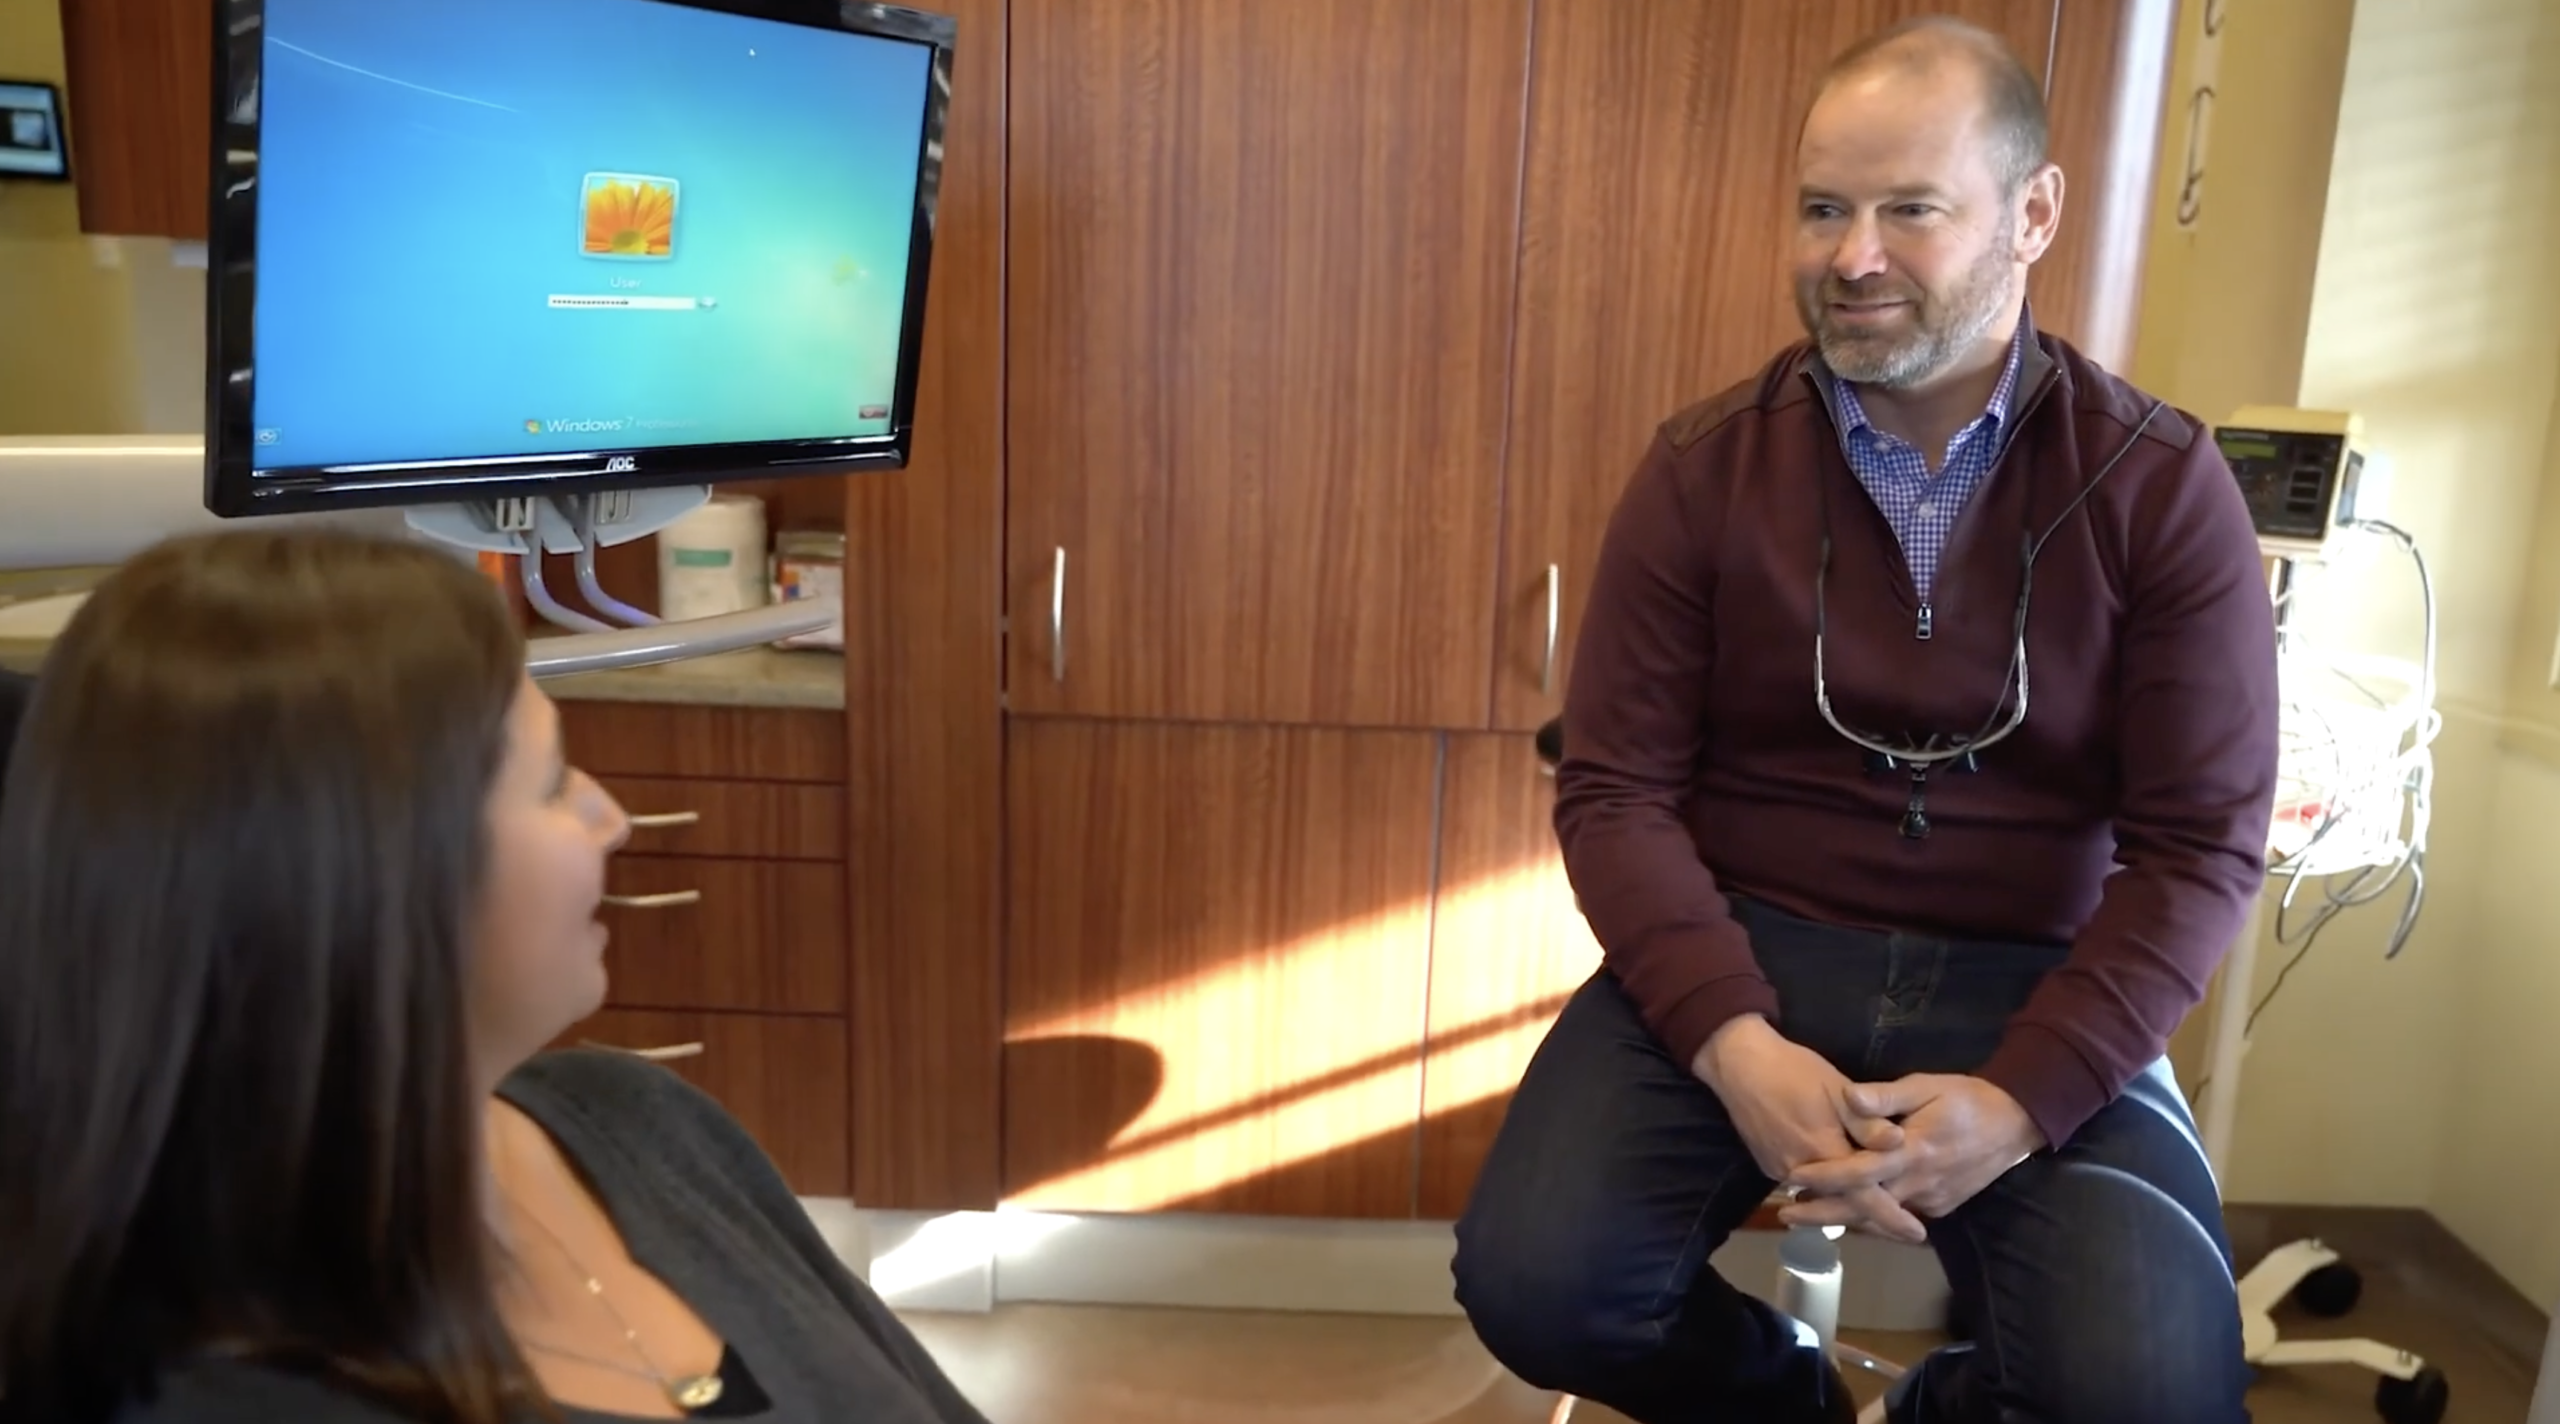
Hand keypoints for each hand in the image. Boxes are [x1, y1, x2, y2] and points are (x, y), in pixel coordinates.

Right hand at [1692, 1017, 1927, 1243]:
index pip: (1866, 1196)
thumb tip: (1901, 1143)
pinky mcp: (1769, 1165)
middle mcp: (1802, 1172)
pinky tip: (1838, 1183)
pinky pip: (1804, 1186)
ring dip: (1850, 1204)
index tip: (1919, 1233)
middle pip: (1845, 1204)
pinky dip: (1826, 1190)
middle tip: (1904, 1228)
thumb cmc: (1793, 1070)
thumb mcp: (1836, 1088)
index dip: (1893, 1217)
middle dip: (1875, 1220)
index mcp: (1825, 1152)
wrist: (1738, 1063)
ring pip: (1823, 1197)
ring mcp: (1781, 1171)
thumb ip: (1867, 1121)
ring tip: (1878, 1210)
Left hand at [1779, 1074, 2046, 1225]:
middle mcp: (1918, 1184)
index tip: (1792, 1177)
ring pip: (1880, 1216)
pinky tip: (1852, 1210)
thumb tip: (1847, 1097)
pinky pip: (1901, 1215)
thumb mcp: (1925, 1086)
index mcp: (1911, 1152)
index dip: (1823, 1177)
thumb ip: (1885, 1097)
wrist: (2016, 1122)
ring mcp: (1931, 1200)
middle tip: (1786, 1215)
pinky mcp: (1942, 1206)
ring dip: (1845, 1217)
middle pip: (1863, 1206)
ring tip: (1808, 1214)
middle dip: (1823, 1213)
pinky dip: (1874, 1216)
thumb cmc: (1966, 1097)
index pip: (1857, 1171)